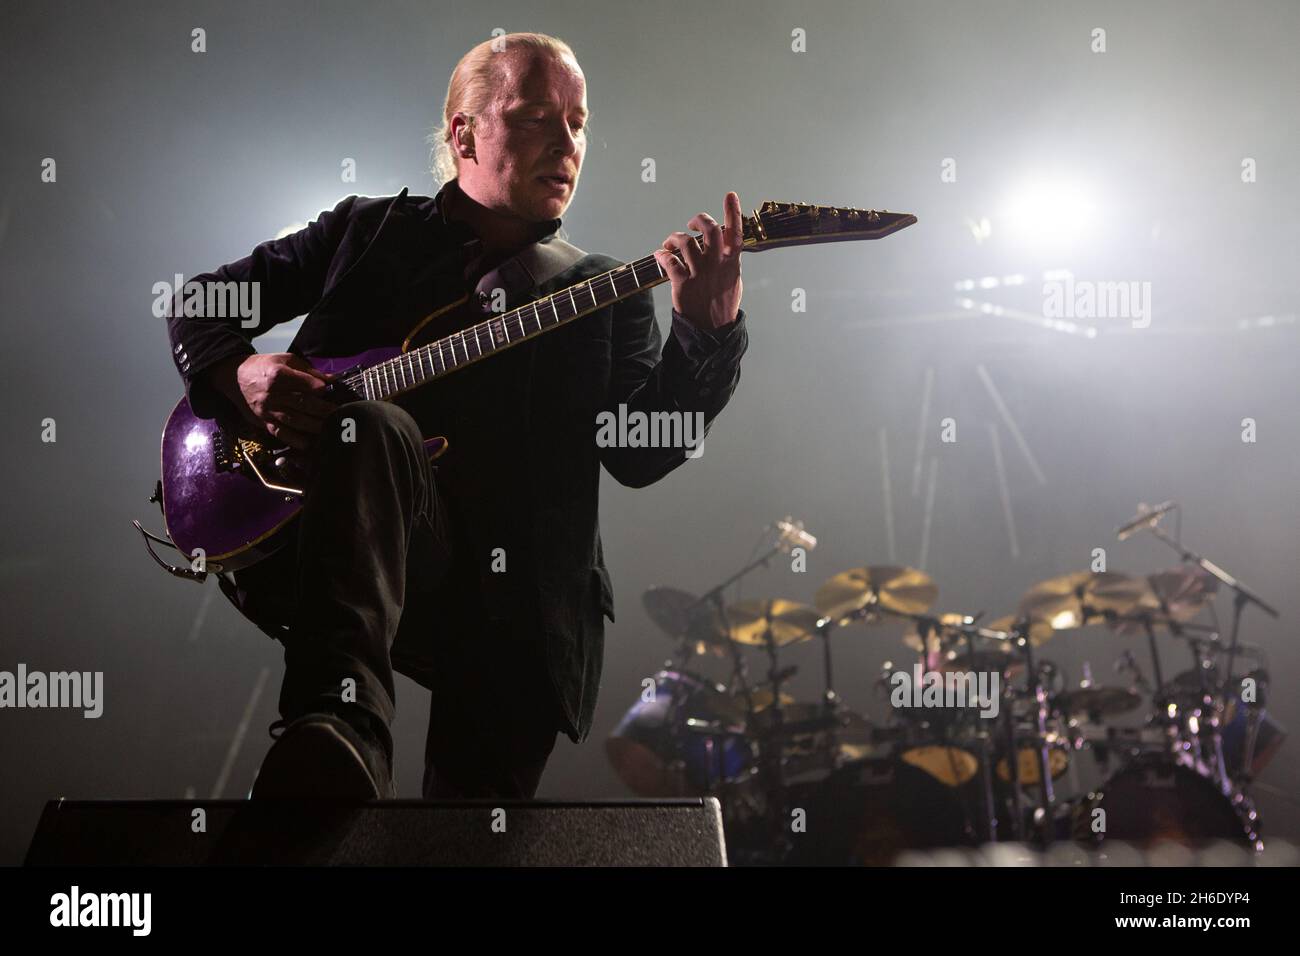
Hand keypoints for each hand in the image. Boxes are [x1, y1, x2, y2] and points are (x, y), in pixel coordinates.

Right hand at [208, 353, 335, 449]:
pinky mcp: (263, 421)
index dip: (318, 388)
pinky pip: (280, 433)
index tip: (329, 390)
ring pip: (294, 420)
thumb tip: (331, 380)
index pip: (303, 383)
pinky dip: (294, 439)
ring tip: (329, 427)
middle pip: (302, 403)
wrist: (234, 377)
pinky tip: (307, 443)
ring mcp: (268, 409)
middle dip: (322, 409)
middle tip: (338, 413)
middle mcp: (273, 394)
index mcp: (278, 375)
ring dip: (313, 425)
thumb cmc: (263, 366)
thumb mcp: (285, 360)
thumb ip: (308, 370)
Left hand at [653, 191, 743, 332]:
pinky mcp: (683, 284)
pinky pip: (669, 262)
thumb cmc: (723, 304)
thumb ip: (730, 259)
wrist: (712, 330)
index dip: (734, 211)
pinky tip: (659, 256)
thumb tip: (727, 244)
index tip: (730, 195)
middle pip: (709, 230)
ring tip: (670, 244)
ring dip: (674, 238)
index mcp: (732, 262)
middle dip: (698, 220)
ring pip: (685, 243)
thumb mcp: (734, 280)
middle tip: (690, 224)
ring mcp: (699, 273)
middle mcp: (716, 264)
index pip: (736, 231)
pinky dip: (661, 255)